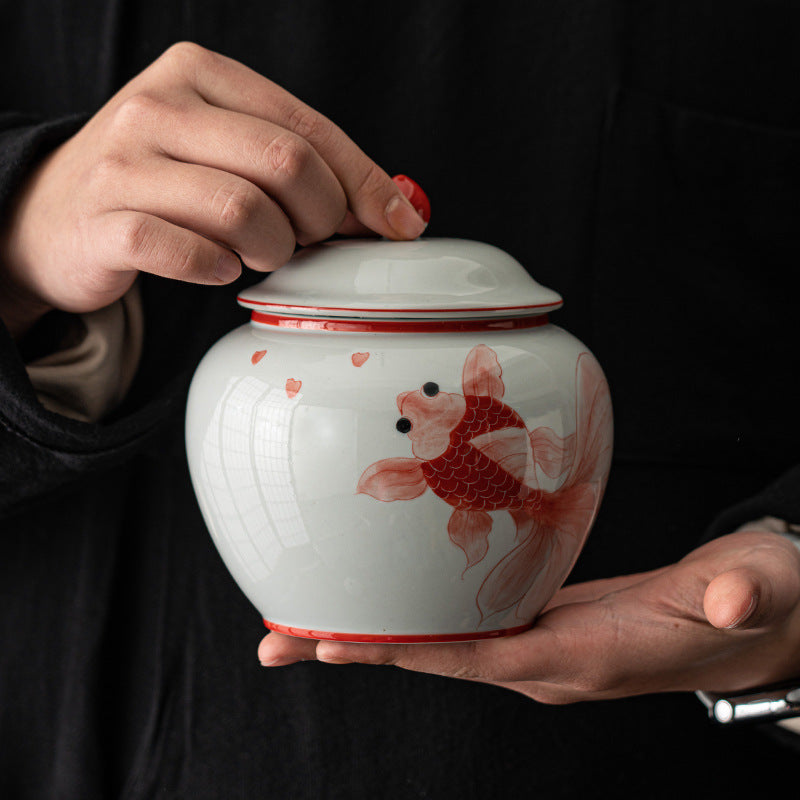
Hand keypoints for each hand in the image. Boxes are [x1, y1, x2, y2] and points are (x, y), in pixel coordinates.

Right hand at [0, 42, 426, 337]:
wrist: (54, 217)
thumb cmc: (159, 184)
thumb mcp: (226, 151)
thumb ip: (303, 165)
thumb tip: (398, 208)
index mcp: (200, 75)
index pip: (307, 127)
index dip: (363, 183)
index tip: (396, 225)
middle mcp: (158, 106)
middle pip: (284, 163)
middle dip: (318, 218)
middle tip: (306, 240)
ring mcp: (124, 163)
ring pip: (243, 209)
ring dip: (272, 248)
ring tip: (260, 253)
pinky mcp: (104, 222)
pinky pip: (187, 251)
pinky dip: (218, 268)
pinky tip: (218, 267)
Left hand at [257, 530, 799, 702]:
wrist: (757, 622)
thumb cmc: (757, 604)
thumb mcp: (758, 591)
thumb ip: (742, 598)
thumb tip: (730, 601)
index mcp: (589, 657)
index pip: (486, 660)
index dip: (412, 652)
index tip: (337, 643)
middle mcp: (551, 662)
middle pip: (442, 660)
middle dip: (362, 650)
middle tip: (277, 640)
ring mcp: (542, 646)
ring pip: (444, 645)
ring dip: (375, 635)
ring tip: (303, 622)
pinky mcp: (541, 623)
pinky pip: (465, 626)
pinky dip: (417, 617)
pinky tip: (382, 598)